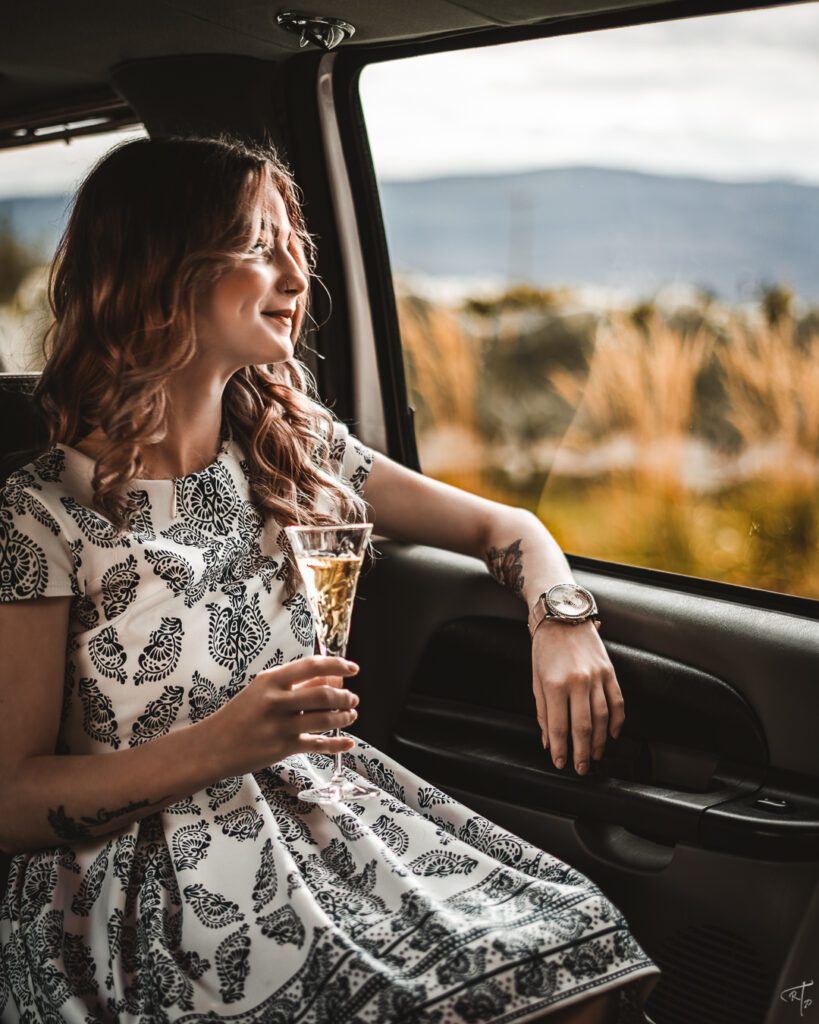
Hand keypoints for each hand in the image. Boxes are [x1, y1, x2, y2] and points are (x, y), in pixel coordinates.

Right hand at [207, 655, 361, 775]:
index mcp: (270, 681)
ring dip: (344, 717)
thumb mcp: (261, 691)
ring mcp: (280, 726)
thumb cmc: (240, 715)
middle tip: (353, 698)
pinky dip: (337, 745)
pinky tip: (348, 743)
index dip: (337, 665)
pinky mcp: (283, 748)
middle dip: (345, 696)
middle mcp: (276, 701)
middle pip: (323, 694)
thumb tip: (330, 677)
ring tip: (350, 715)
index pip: (312, 666)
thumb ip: (292, 684)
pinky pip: (317, 745)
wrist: (212, 746)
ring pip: (324, 720)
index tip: (353, 669)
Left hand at [531, 620, 624, 774]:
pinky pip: (617, 702)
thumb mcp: (536, 680)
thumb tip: (547, 740)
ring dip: (600, 742)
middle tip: (582, 768)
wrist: (563, 617)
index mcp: (555, 684)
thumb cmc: (545, 649)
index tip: (560, 762)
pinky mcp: (610, 672)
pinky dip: (617, 721)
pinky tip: (613, 735)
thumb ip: (543, 712)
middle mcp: (578, 682)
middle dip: (582, 752)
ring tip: (595, 755)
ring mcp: (597, 677)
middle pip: (584, 727)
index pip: (559, 727)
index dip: (560, 749)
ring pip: (603, 718)